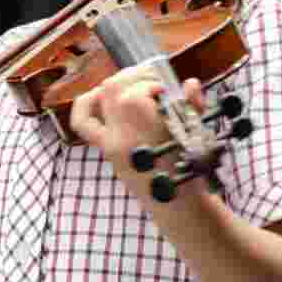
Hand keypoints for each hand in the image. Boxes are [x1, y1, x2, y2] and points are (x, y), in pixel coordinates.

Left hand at [69, 66, 206, 191]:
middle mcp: (120, 134)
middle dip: (134, 75)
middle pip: (113, 87)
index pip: (135, 91)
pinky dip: (88, 103)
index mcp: (144, 129)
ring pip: (98, 98)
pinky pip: (83, 122)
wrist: (177, 206)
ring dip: (115, 84)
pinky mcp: (105, 150)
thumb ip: (192, 105)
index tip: (166, 89)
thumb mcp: (198, 136)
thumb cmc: (191, 172)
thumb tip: (190, 84)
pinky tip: (101, 96)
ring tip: (134, 83)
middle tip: (152, 79)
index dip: (151, 82)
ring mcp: (109, 143)